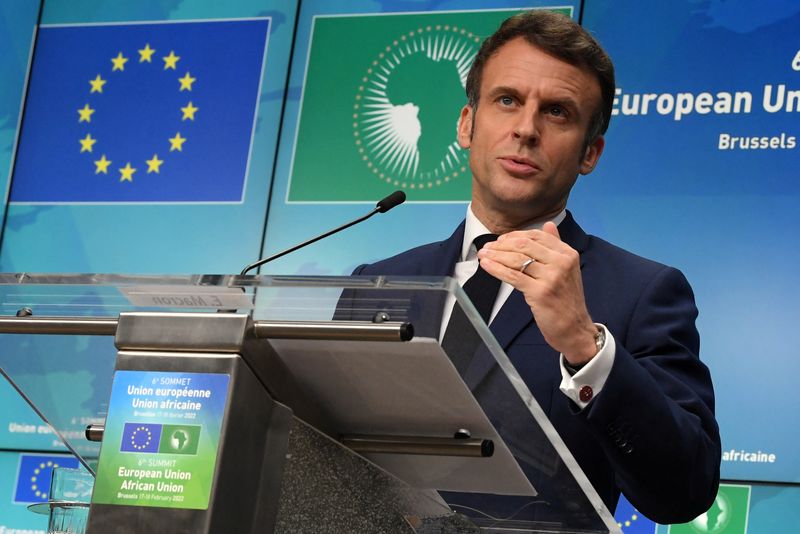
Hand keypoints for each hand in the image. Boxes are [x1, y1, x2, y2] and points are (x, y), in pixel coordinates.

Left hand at [477, 222, 598, 364]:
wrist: (574, 328)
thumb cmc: (566, 300)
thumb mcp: (567, 269)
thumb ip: (556, 246)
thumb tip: (548, 224)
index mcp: (567, 253)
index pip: (536, 236)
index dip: (515, 236)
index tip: (500, 240)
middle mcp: (561, 262)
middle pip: (524, 245)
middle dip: (501, 245)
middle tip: (486, 247)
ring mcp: (551, 277)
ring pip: (516, 259)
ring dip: (495, 255)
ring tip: (483, 255)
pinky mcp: (540, 292)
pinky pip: (513, 276)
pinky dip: (496, 269)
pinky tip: (487, 265)